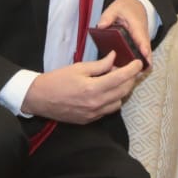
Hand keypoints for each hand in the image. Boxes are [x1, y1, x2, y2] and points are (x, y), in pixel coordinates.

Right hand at [22, 54, 142, 123]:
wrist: (38, 99)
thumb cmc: (57, 80)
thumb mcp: (78, 68)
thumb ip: (100, 65)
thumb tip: (114, 57)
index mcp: (93, 89)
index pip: (121, 78)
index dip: (133, 69)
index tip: (139, 62)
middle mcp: (96, 104)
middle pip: (124, 91)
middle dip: (130, 79)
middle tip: (129, 69)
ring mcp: (93, 114)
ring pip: (119, 102)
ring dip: (122, 90)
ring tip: (115, 80)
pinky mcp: (89, 120)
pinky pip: (109, 110)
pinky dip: (112, 100)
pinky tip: (106, 91)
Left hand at [97, 0, 153, 66]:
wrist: (136, 5)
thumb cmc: (125, 7)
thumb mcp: (115, 8)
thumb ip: (108, 16)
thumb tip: (101, 26)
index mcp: (136, 24)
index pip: (141, 36)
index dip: (143, 46)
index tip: (144, 54)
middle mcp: (142, 33)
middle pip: (145, 48)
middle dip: (145, 59)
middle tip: (142, 71)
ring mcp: (142, 39)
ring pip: (145, 52)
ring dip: (143, 62)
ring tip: (138, 74)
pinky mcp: (140, 43)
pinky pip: (141, 52)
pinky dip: (140, 60)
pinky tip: (133, 71)